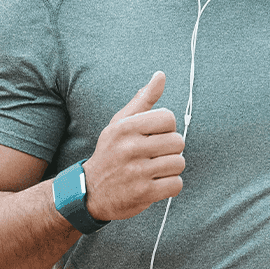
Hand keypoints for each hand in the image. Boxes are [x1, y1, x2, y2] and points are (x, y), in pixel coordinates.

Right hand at [82, 71, 185, 221]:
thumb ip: (143, 100)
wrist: (90, 192)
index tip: (154, 136)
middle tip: (154, 155)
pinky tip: (155, 183)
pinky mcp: (143, 193)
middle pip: (178, 142)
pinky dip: (170, 185)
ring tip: (154, 169)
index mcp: (125, 127)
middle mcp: (130, 148)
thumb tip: (161, 75)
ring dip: (171, 168)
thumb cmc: (111, 152)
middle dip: (170, 150)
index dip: (166, 128)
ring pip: (179, 163)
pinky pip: (176, 184)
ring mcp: (137, 172)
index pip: (169, 118)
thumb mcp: (120, 124)